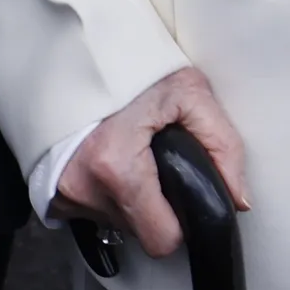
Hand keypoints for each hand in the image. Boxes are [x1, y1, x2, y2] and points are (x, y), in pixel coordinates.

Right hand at [54, 68, 253, 257]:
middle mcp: (83, 190)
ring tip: (136, 156)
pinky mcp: (50, 196)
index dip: (182, 221)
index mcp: (116, 167)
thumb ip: (222, 145)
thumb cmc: (129, 68)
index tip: (186, 195)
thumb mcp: (188, 92)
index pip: (162, 239)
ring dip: (132, 199)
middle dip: (158, 207)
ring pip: (116, 223)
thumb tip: (239, 198)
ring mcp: (62, 196)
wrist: (75, 51)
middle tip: (162, 167)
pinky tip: (112, 161)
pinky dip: (107, 193)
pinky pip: (92, 211)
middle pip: (140, 232)